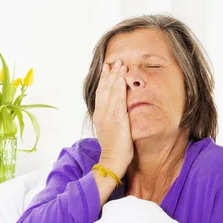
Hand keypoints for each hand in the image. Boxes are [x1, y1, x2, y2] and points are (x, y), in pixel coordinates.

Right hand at [93, 60, 132, 176]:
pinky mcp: (117, 120)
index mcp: (100, 116)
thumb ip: (109, 120)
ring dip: (116, 77)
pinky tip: (122, 79)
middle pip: (104, 89)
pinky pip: (118, 101)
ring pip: (111, 92)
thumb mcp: (108, 131)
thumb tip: (113, 114)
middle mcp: (102, 114)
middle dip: (110, 74)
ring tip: (121, 65)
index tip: (108, 68)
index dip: (104, 80)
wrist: (111, 162)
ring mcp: (109, 116)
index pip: (101, 94)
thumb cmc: (113, 150)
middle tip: (115, 61)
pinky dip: (119, 88)